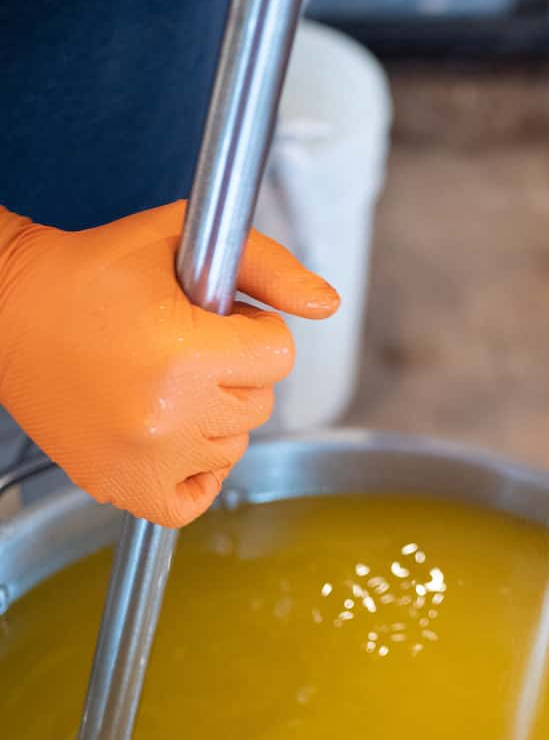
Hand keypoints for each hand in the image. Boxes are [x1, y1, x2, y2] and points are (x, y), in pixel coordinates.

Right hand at [0, 201, 338, 526]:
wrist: (7, 311)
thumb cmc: (91, 271)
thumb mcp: (182, 240)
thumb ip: (269, 265)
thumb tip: (326, 304)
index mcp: (184, 353)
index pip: (279, 356)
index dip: (255, 332)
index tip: (223, 321)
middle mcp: (168, 415)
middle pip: (261, 401)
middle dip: (238, 370)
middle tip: (189, 346)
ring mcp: (143, 458)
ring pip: (235, 444)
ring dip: (218, 415)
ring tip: (171, 381)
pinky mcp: (119, 485)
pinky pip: (194, 500)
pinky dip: (197, 471)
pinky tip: (177, 435)